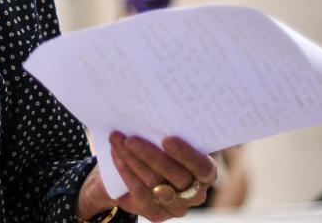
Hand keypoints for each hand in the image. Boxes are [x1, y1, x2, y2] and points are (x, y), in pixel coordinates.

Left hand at [78, 132, 217, 221]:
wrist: (132, 171)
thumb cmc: (156, 147)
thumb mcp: (165, 139)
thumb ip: (169, 130)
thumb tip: (155, 109)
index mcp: (205, 173)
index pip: (203, 168)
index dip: (186, 154)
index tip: (167, 139)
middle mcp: (195, 193)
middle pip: (177, 177)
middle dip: (151, 155)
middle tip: (130, 138)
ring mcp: (176, 206)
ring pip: (155, 184)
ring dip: (133, 160)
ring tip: (117, 140)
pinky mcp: (156, 214)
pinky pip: (140, 193)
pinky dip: (126, 172)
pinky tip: (116, 155)